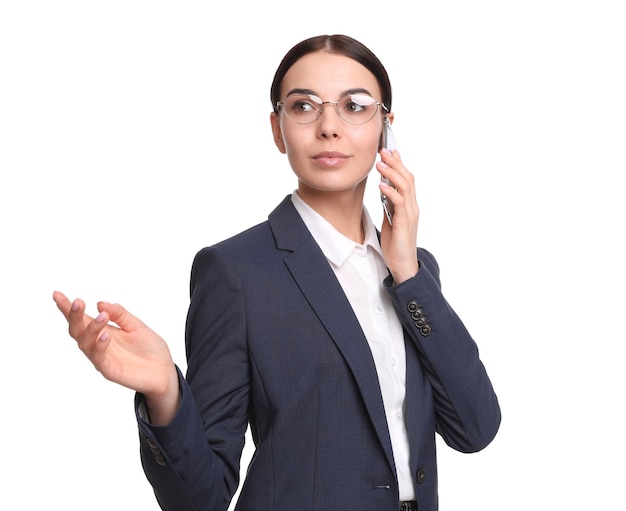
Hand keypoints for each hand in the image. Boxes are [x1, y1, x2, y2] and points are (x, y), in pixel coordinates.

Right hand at [53, 291, 179, 423]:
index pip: (82, 318)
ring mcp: (102, 357)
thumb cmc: (149, 348)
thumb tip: (100, 303)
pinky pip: (99, 358)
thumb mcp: (136, 325)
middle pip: (77, 330)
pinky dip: (100, 345)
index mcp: (103, 331)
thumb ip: (119, 314)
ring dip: (91, 328)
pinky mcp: (109, 370)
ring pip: (85, 343)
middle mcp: (98, 344)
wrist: (164, 370)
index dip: (68, 308)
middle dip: (74, 316)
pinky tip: (106, 335)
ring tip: (102, 317)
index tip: (57, 294)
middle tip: (78, 302)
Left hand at [377, 148, 419, 283]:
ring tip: (380, 163)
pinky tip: (381, 185)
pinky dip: (390, 192)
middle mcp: (412, 206)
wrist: (403, 264)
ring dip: (392, 173)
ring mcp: (410, 214)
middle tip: (383, 150)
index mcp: (409, 205)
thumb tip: (384, 188)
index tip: (389, 151)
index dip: (399, 163)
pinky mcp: (405, 222)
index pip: (407, 179)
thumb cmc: (396, 243)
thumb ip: (389, 204)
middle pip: (408, 178)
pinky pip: (399, 203)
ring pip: (405, 186)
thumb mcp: (390, 219)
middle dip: (395, 162)